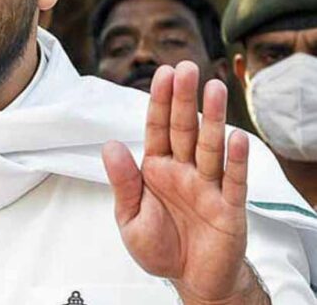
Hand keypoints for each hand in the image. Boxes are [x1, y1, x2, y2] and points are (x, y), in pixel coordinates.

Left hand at [101, 62, 263, 303]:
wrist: (190, 279)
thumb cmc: (159, 246)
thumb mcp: (129, 218)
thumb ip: (123, 182)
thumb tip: (110, 145)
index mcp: (157, 169)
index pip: (158, 128)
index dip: (160, 101)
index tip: (163, 72)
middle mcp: (183, 171)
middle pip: (184, 129)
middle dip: (184, 98)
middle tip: (187, 67)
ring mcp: (208, 186)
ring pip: (210, 146)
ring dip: (213, 118)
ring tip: (215, 88)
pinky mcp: (229, 207)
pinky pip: (234, 181)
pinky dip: (236, 160)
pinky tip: (236, 137)